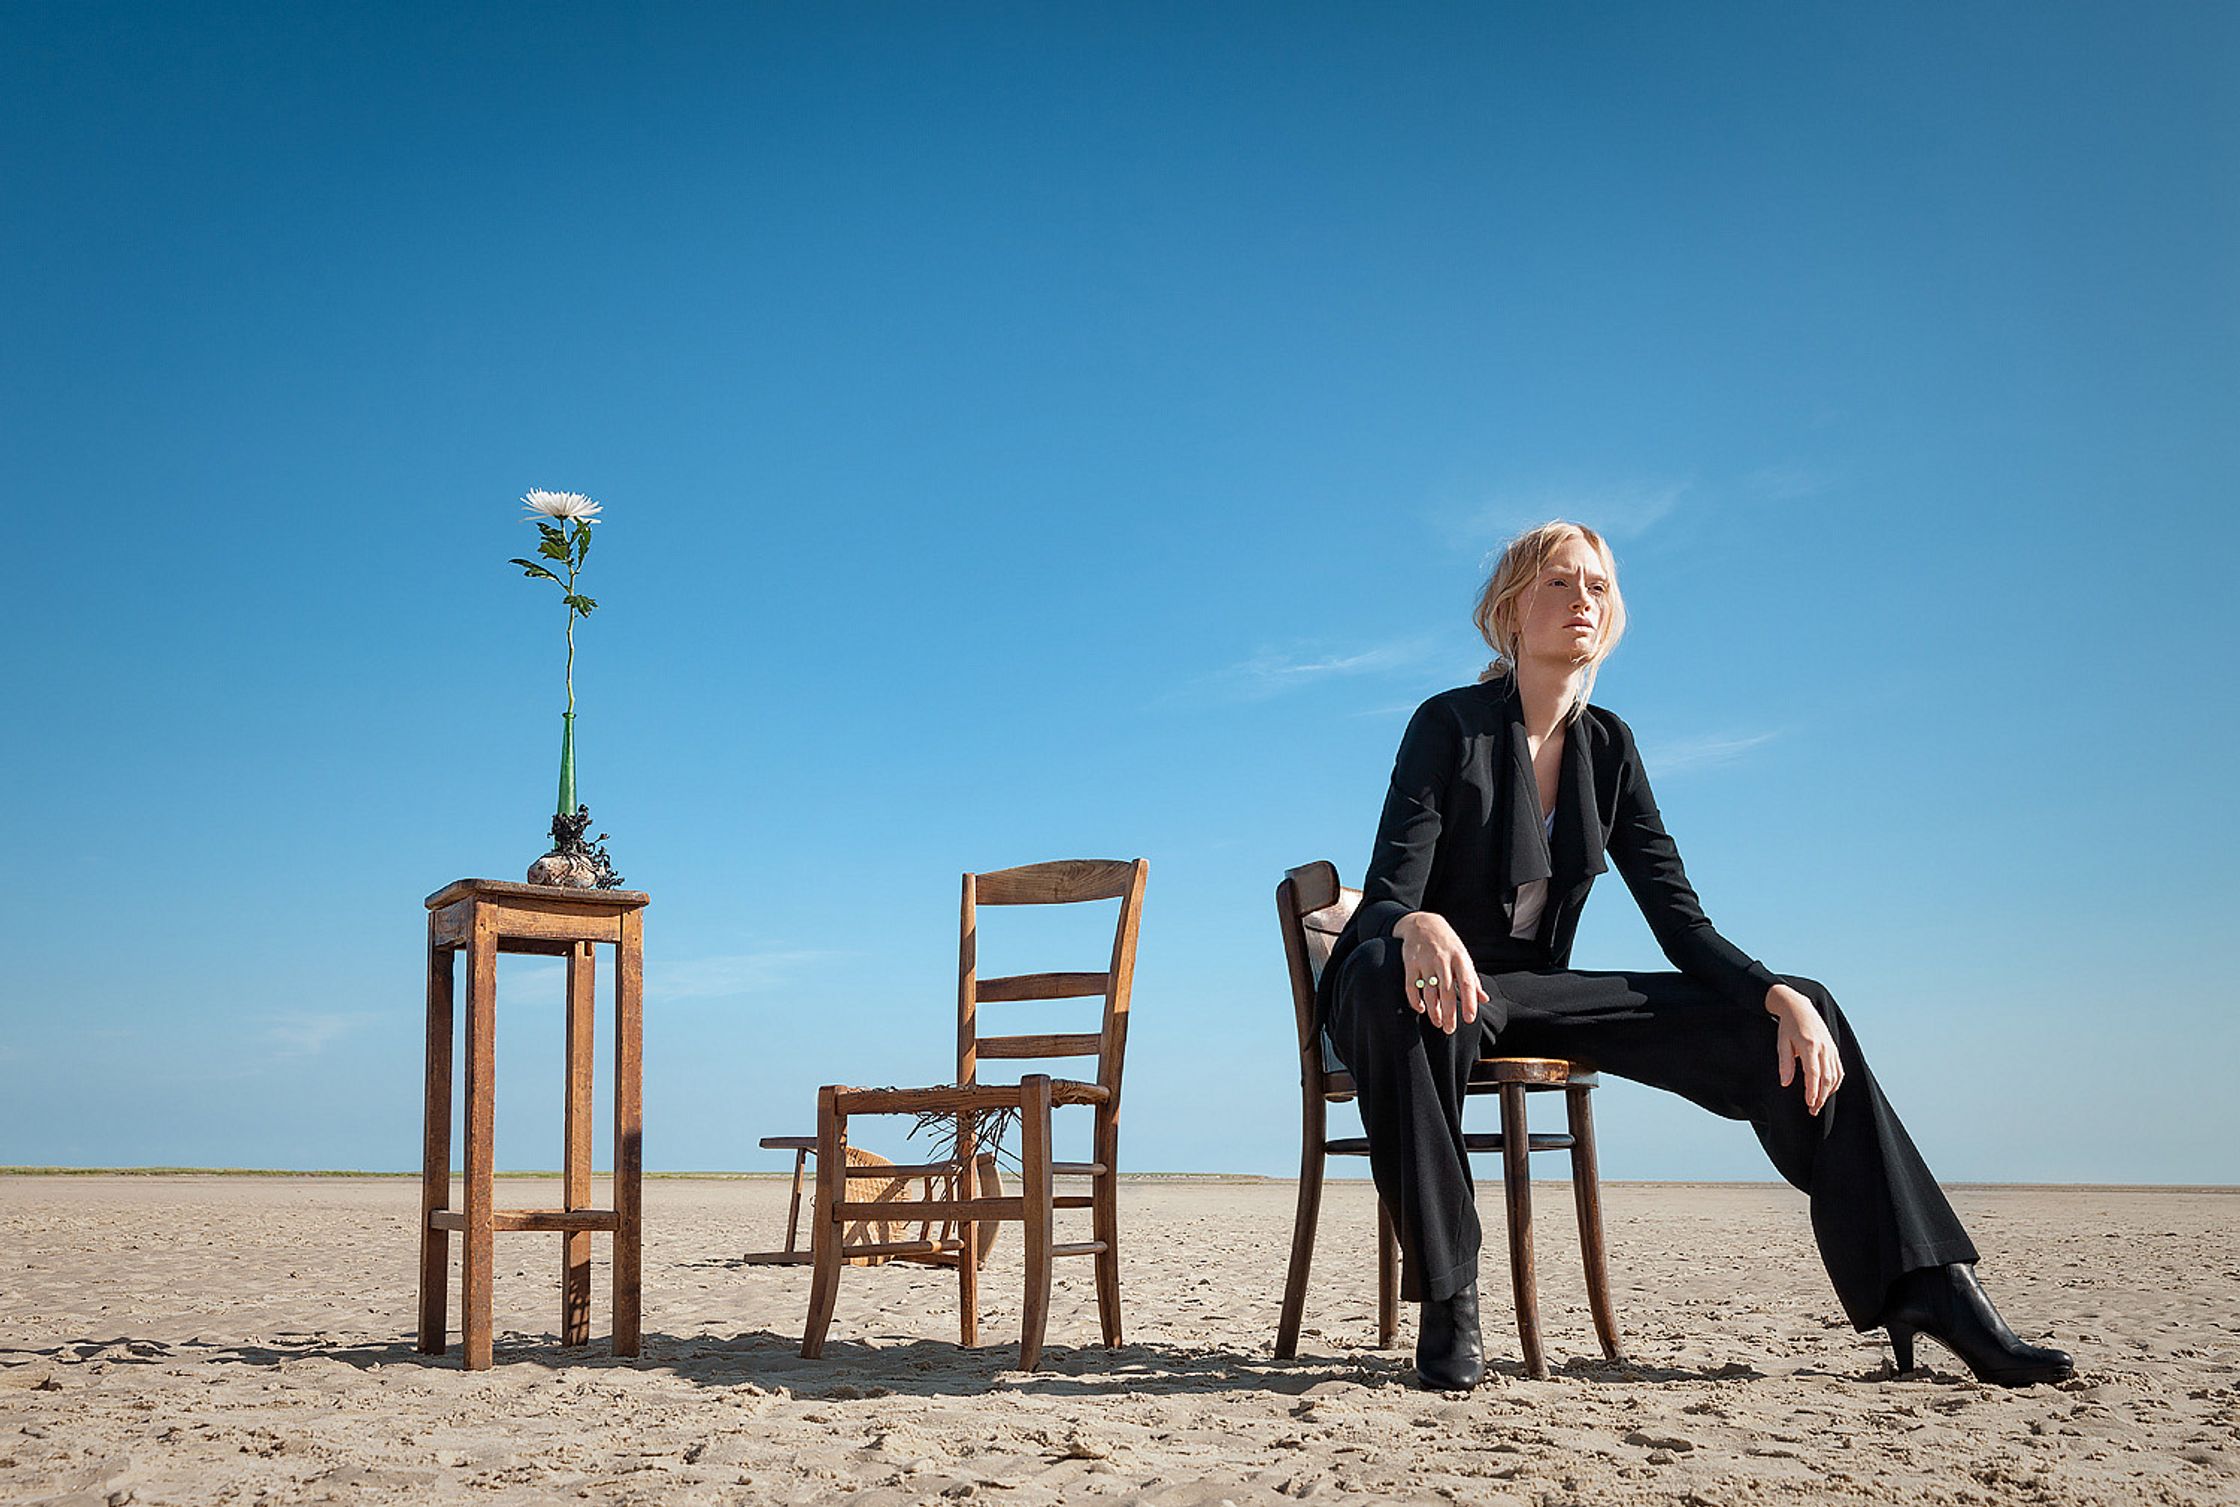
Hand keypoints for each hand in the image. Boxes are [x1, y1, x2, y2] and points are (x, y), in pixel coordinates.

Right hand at [1392, 911, 1487, 1034]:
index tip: (1470, 1019)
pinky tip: (1421, 1009)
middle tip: (1449, 1030)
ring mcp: (1425, 961)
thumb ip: (1473, 979)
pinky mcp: (1410, 963)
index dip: (1469, 1002)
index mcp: (1460, 958)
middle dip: (1449, 1013)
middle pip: (1447, 991)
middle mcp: (1442, 960)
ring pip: (1429, 991)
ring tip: (1437, 1023)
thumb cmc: (1447, 944)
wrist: (1423, 923)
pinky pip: (1411, 986)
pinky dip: (1415, 1000)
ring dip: (1433, 1010)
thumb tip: (1484, 1000)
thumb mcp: (1463, 957)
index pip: (1467, 983)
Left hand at [1766, 983, 1843, 1113]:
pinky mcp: (1835, 1049)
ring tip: (1818, 1104)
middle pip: (1826, 1078)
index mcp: (1809, 1046)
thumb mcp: (1782, 1043)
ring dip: (1829, 1092)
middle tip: (1812, 1110)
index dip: (1812, 1090)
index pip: (1813, 1073)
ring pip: (1835, 1076)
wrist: (1800, 1008)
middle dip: (1821, 1096)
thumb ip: (1785, 1063)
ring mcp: (1831, 1049)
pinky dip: (1835, 1083)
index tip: (1809, 1103)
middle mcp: (1824, 1048)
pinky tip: (1828, 1091)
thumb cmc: (1788, 1026)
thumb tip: (1785, 1083)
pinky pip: (1839, 1070)